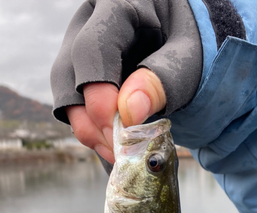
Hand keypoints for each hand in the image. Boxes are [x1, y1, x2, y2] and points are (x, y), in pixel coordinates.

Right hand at [51, 0, 202, 163]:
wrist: (187, 46)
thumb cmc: (192, 46)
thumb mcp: (189, 59)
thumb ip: (164, 80)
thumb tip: (128, 114)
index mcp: (117, 6)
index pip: (92, 50)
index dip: (100, 95)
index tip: (123, 131)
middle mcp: (88, 25)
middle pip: (68, 76)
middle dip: (93, 121)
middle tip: (121, 151)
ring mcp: (79, 53)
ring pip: (65, 97)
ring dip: (89, 131)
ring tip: (120, 153)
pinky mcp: (80, 78)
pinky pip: (75, 109)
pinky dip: (93, 132)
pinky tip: (116, 146)